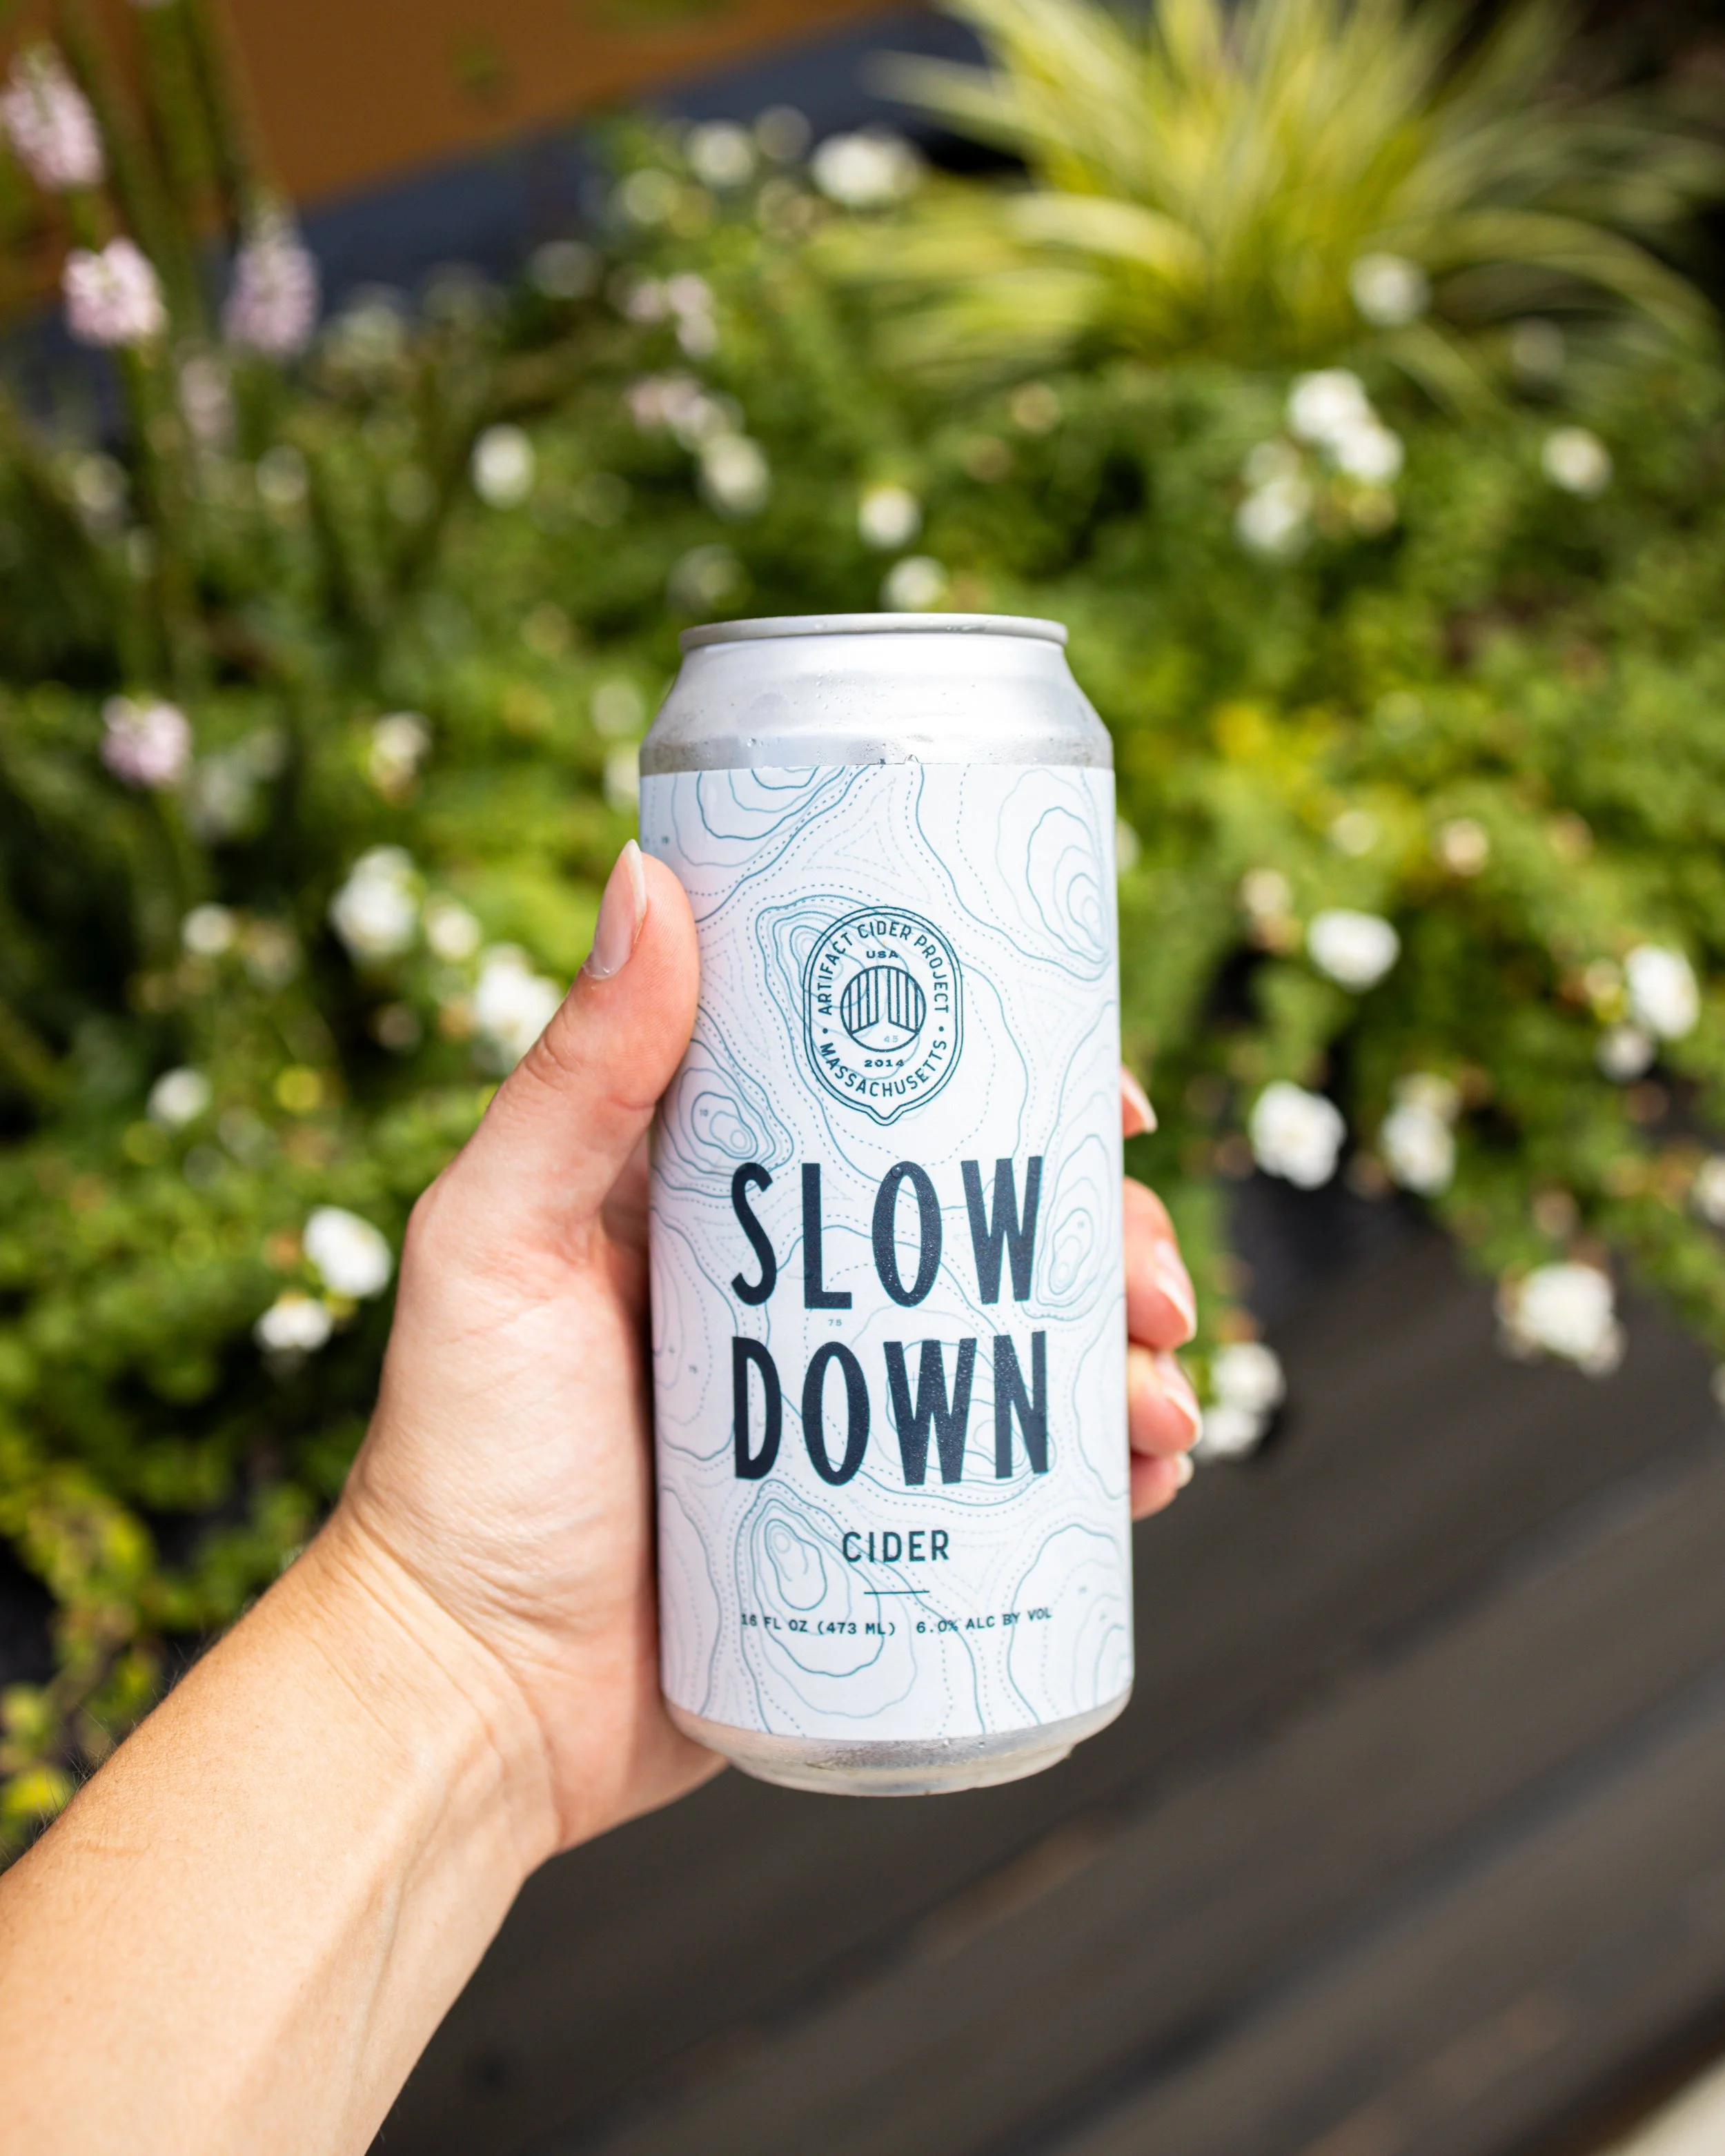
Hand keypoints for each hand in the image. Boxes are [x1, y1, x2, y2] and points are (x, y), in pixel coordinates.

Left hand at [329, 845, 1201, 1857]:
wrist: (466, 1703)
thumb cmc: (456, 1465)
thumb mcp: (496, 1248)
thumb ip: (569, 1080)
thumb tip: (652, 876)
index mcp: (727, 1194)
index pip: (899, 1096)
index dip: (1024, 1081)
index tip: (1110, 1095)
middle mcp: (800, 1285)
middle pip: (994, 1220)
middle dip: (1106, 1234)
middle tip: (1151, 1283)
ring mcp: (846, 1409)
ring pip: (1026, 1343)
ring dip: (1124, 1349)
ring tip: (1158, 1395)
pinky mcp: (875, 1524)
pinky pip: (1016, 1477)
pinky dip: (1098, 1466)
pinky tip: (1147, 1473)